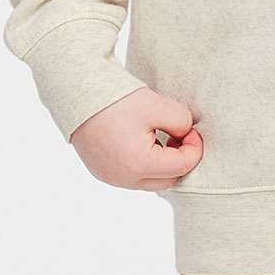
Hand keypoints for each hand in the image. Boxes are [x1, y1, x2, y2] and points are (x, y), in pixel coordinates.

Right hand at [70, 86, 203, 189]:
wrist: (80, 92)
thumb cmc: (118, 100)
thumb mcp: (158, 105)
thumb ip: (181, 121)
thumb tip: (186, 133)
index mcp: (139, 165)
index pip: (182, 166)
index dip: (195, 147)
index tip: (192, 129)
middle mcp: (123, 178)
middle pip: (167, 180)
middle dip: (180, 159)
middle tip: (180, 134)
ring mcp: (110, 177)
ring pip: (149, 181)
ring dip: (162, 163)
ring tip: (162, 135)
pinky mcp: (102, 171)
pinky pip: (132, 176)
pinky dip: (145, 163)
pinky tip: (145, 139)